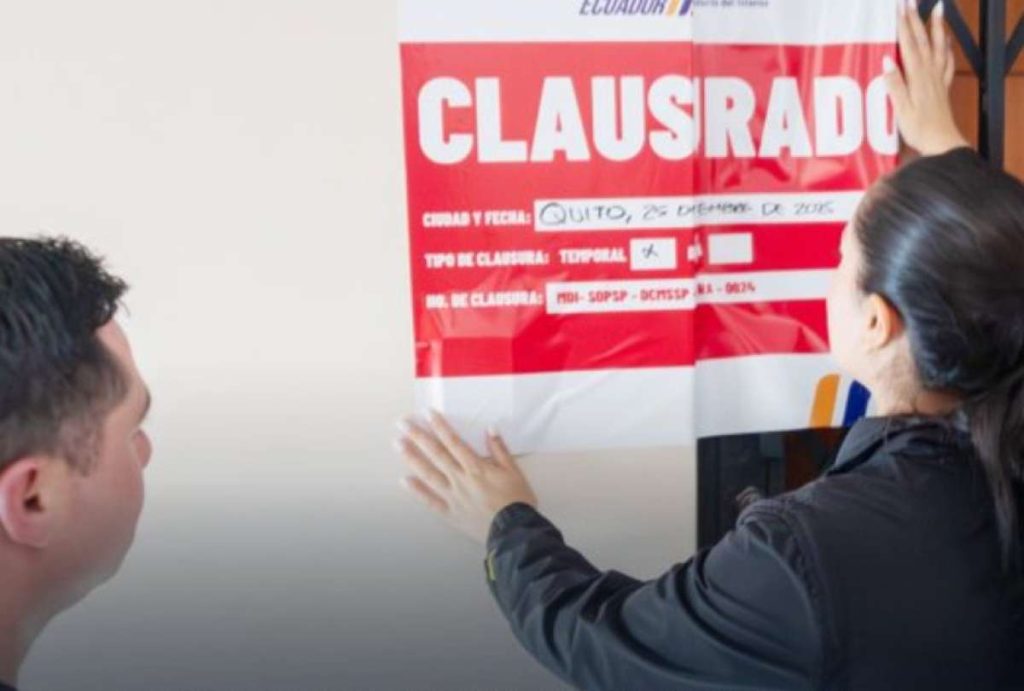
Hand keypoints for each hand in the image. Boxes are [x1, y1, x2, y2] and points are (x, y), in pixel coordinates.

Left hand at [395, 410, 537, 543]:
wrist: (514, 530)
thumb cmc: (517, 500)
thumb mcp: (513, 471)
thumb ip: (500, 449)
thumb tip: (490, 429)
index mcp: (476, 467)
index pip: (453, 442)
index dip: (440, 426)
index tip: (427, 414)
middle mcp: (460, 479)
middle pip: (436, 454)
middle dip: (418, 436)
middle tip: (402, 424)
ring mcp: (453, 496)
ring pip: (429, 474)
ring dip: (412, 458)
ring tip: (398, 444)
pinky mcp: (450, 513)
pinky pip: (430, 501)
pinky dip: (417, 491)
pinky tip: (404, 480)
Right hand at [885, 0, 968, 154]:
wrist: (942, 144)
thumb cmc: (919, 130)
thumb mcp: (901, 110)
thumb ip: (895, 84)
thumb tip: (887, 59)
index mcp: (917, 77)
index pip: (910, 45)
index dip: (904, 26)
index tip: (899, 8)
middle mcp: (930, 74)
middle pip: (923, 41)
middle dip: (916, 20)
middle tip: (910, 2)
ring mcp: (938, 79)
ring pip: (939, 47)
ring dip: (937, 28)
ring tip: (938, 10)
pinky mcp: (942, 87)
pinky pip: (947, 63)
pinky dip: (947, 49)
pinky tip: (947, 43)